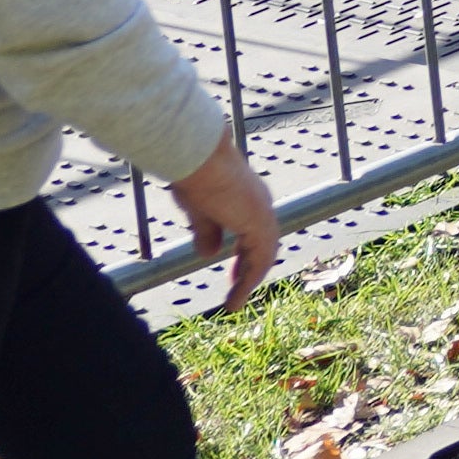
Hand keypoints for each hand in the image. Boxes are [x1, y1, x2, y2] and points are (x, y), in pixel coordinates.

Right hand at [173, 142, 282, 308]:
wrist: (199, 156)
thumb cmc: (195, 174)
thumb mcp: (199, 210)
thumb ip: (207, 231)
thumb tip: (209, 255)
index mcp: (246, 199)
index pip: (253, 232)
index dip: (244, 254)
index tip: (234, 273)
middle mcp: (259, 204)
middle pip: (262, 244)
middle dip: (250, 268)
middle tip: (237, 289)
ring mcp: (263, 212)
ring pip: (264, 253)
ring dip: (250, 279)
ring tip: (234, 302)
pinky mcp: (260, 221)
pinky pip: (261, 257)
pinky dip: (251, 277)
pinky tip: (238, 293)